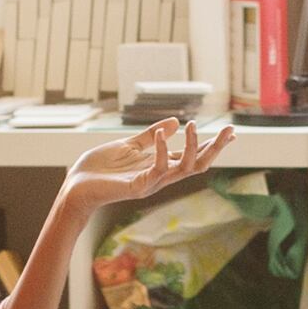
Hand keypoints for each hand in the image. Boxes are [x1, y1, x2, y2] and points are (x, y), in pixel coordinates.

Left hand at [56, 114, 233, 226]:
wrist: (75, 185)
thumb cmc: (99, 168)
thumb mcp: (129, 145)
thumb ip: (151, 136)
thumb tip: (176, 121)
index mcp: (159, 166)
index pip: (193, 156)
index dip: (212, 145)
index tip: (232, 133)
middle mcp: (160, 176)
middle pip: (198, 165)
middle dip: (216, 149)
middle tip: (231, 130)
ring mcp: (152, 183)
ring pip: (185, 168)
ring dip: (194, 147)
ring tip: (195, 125)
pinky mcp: (139, 187)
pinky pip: (159, 169)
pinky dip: (164, 150)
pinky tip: (165, 133)